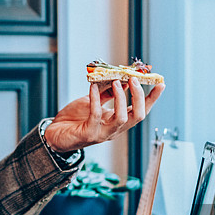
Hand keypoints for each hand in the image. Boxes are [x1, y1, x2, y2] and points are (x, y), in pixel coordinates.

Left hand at [44, 78, 164, 152]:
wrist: (54, 135)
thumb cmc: (74, 119)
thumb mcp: (93, 103)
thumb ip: (107, 94)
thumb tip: (121, 79)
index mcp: (118, 122)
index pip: (142, 111)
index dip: (153, 99)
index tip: (161, 83)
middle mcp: (114, 130)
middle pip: (138, 116)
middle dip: (140, 97)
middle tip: (135, 79)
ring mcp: (102, 133)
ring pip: (122, 118)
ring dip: (121, 98)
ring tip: (116, 82)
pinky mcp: (89, 134)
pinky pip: (96, 115)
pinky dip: (96, 99)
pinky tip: (93, 87)